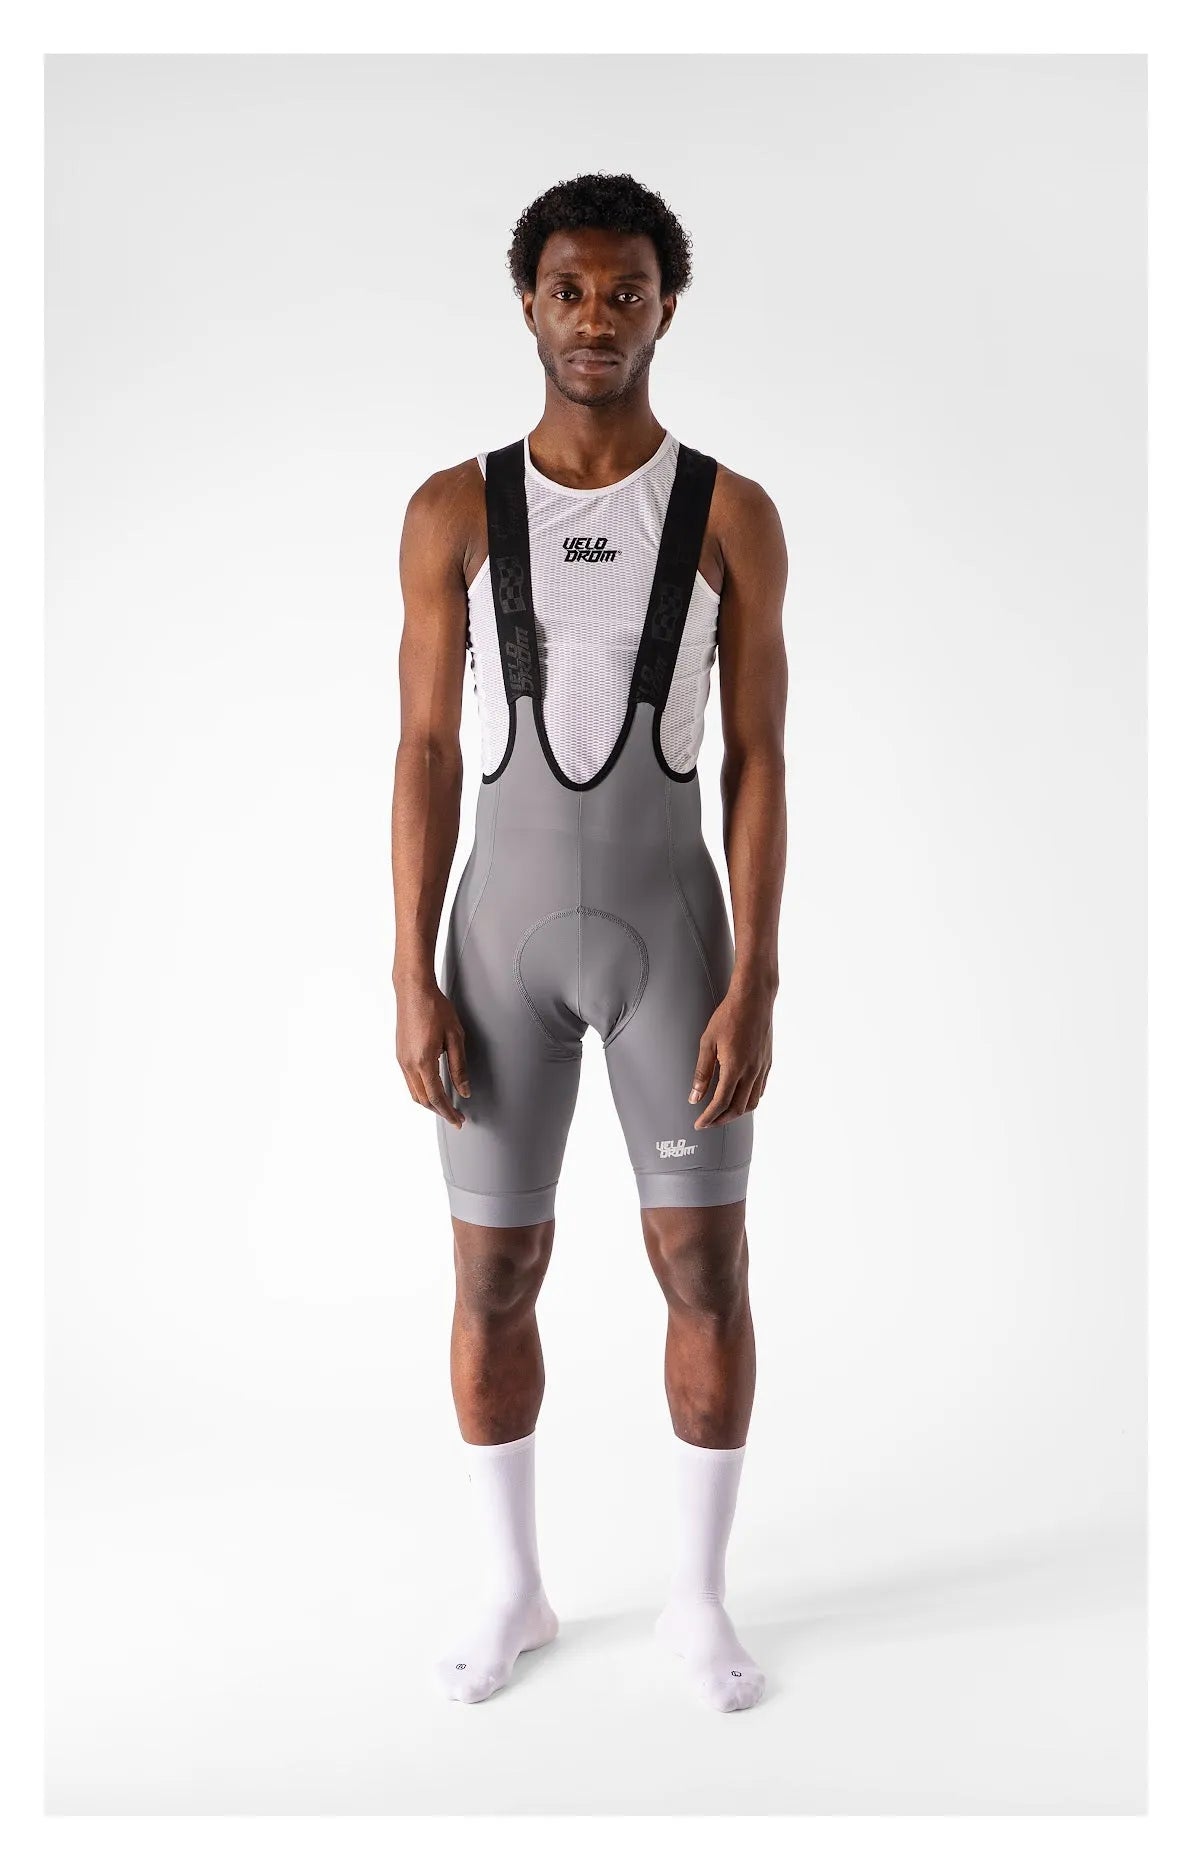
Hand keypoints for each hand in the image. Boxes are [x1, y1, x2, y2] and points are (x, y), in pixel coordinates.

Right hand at [395, 978, 469, 1128]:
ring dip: (430, 1103)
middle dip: (440, 1111)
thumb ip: (459, 1067)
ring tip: (446, 1105)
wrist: (413, 990)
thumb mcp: (455, 1037)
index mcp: (423, 1061)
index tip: (458, 1120)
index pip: (437, 1097)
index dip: (448, 1113)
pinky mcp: (400, 1054)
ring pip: (414, 1092)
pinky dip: (422, 1091)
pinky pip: (409, 1081)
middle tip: (456, 1116)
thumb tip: (464, 1090)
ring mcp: (402, 1059)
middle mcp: (409, 1064)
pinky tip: (433, 1088)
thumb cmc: (435, 1008)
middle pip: (423, 1100)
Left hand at [688, 978, 773, 1127]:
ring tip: (722, 1112)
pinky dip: (749, 1099)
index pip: (721, 1103)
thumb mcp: (707, 1042)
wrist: (754, 998)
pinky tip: (740, 1096)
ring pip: (752, 1102)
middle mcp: (751, 1071)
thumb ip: (702, 1072)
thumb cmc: (729, 1015)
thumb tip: (695, 1096)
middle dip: (721, 1120)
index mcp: (734, 1068)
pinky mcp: (768, 1062)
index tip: (699, 1124)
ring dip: (737, 1112)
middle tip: (708, 1122)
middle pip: (738, 1108)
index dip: (709, 1117)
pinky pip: (760, 1089)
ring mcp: (762, 1068)